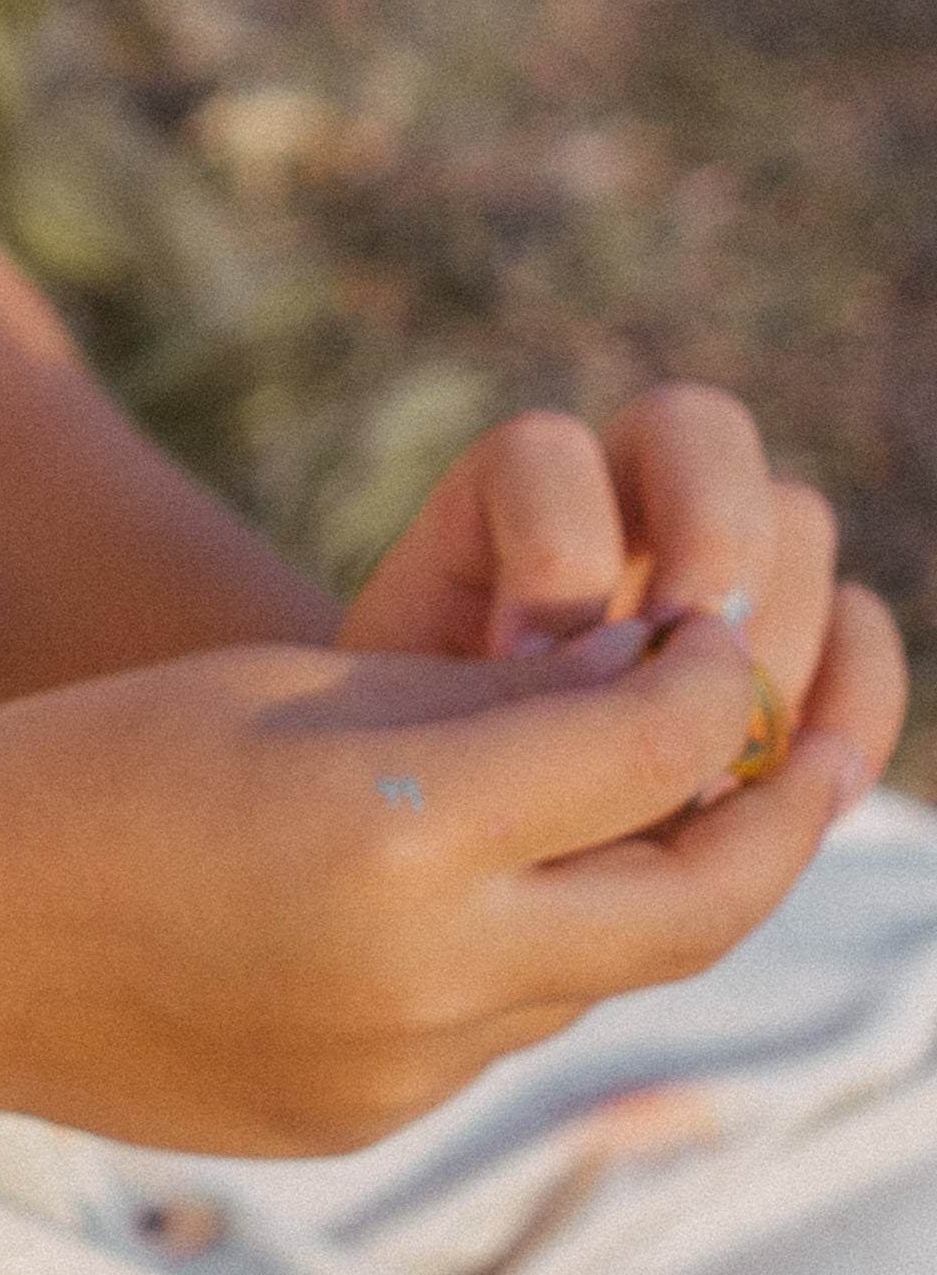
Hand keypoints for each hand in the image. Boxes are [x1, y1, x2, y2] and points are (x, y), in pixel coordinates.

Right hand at [0, 608, 876, 1159]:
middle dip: (782, 815)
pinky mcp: (370, 1117)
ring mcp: (406, 1069)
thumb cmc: (92, 766)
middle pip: (699, 906)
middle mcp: (428, 974)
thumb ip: (475, 705)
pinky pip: (499, 1025)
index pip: (652, 751)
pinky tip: (495, 885)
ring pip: (604, 972)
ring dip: (653, 884)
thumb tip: (639, 695)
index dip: (718, 683)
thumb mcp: (290, 687)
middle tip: (819, 741)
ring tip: (672, 800)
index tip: (728, 633)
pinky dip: (532, 947)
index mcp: (401, 834)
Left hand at [343, 380, 901, 773]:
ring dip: (770, 639)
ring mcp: (725, 561)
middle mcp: (626, 498)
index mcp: (511, 499)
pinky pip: (864, 637)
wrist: (476, 847)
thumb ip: (479, 683)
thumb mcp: (411, 726)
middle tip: (668, 660)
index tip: (514, 662)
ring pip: (796, 520)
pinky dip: (853, 705)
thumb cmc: (426, 777)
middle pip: (700, 426)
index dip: (553, 549)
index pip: (546, 448)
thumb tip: (581, 655)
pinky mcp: (801, 649)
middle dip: (704, 540)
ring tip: (704, 767)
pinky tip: (800, 785)